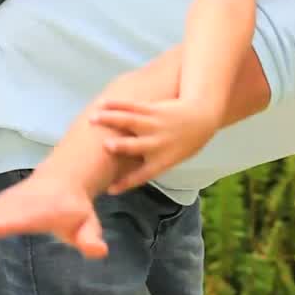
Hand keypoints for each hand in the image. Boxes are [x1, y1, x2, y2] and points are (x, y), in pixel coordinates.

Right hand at [0, 173, 106, 258]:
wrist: (64, 180)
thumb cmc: (76, 209)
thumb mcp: (88, 223)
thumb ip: (91, 238)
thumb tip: (99, 251)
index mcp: (41, 210)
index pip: (19, 218)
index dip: (1, 223)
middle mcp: (21, 205)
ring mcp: (9, 203)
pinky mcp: (1, 205)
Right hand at [91, 97, 221, 193]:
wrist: (201, 118)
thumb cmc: (183, 144)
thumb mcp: (171, 159)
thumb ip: (149, 164)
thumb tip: (120, 171)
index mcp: (162, 161)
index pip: (142, 175)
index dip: (126, 183)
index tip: (110, 190)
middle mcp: (158, 144)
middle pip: (136, 146)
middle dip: (121, 146)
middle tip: (106, 146)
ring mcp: (155, 125)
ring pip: (130, 121)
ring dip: (110, 119)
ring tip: (93, 119)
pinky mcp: (153, 109)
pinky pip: (133, 106)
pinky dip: (117, 105)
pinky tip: (102, 104)